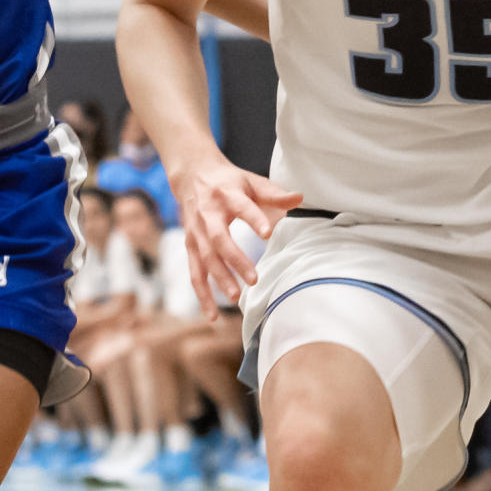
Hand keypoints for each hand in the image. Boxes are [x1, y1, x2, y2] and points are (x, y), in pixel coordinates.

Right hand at [168, 149, 300, 314]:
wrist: (191, 175)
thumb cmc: (228, 181)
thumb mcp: (250, 181)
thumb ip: (274, 193)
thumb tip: (300, 198)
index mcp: (226, 195)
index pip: (241, 206)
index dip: (254, 219)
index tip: (268, 232)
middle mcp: (207, 215)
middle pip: (219, 239)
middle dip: (235, 260)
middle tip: (254, 278)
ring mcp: (196, 233)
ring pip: (205, 259)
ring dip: (219, 279)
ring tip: (236, 296)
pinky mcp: (190, 247)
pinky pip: (195, 274)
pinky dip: (202, 295)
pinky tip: (213, 315)